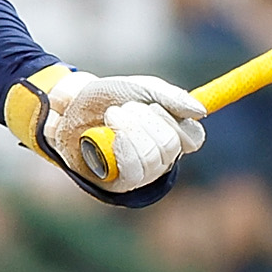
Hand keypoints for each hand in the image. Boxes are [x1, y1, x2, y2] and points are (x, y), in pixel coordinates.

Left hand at [22, 67, 206, 193]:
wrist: (71, 104)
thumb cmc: (108, 96)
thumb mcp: (143, 89)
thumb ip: (172, 98)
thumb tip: (200, 112)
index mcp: (171, 133)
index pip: (193, 138)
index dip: (177, 122)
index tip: (154, 105)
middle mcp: (160, 156)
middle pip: (171, 146)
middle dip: (146, 120)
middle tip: (124, 108)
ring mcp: (141, 171)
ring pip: (153, 158)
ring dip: (131, 130)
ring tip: (112, 116)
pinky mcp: (120, 182)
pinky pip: (134, 172)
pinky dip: (124, 148)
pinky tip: (112, 134)